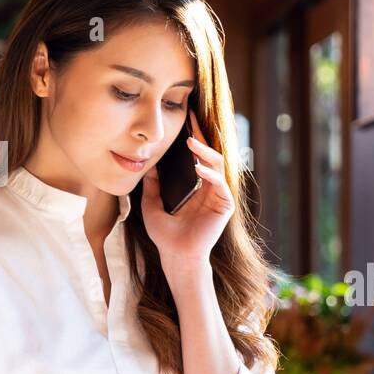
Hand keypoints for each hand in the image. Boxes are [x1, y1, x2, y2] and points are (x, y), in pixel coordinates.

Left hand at [141, 108, 235, 272]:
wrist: (175, 255)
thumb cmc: (165, 235)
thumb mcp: (152, 205)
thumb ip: (153, 186)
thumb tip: (148, 165)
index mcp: (197, 187)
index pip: (197, 157)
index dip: (193, 137)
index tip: (186, 118)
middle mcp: (210, 188)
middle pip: (209, 155)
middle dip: (201, 136)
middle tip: (191, 119)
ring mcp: (219, 196)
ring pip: (218, 165)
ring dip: (205, 152)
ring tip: (190, 142)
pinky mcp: (225, 205)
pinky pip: (220, 184)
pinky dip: (209, 174)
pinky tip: (198, 168)